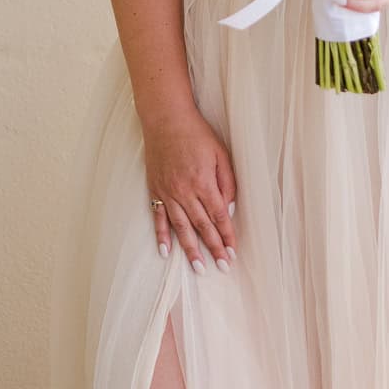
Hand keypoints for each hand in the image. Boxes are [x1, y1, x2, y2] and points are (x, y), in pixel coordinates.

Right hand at [145, 110, 237, 273]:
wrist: (166, 120)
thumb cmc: (197, 135)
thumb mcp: (221, 154)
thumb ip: (227, 182)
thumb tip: (230, 207)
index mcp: (204, 183)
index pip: (219, 217)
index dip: (227, 236)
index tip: (232, 252)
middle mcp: (185, 192)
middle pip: (202, 226)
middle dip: (213, 248)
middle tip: (222, 267)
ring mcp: (168, 193)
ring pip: (181, 228)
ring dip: (190, 249)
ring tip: (198, 268)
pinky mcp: (155, 190)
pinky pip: (159, 217)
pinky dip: (162, 236)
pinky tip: (166, 252)